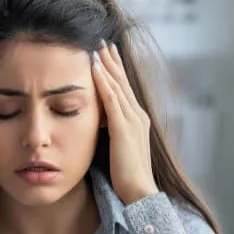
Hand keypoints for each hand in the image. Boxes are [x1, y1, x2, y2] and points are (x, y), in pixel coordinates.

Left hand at [91, 41, 158, 204]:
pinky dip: (103, 81)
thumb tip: (97, 124)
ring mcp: (132, 120)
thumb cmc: (126, 176)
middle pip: (122, 81)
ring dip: (106, 64)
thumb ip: (110, 133)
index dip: (114, 71)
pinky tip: (94, 68)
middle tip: (101, 41)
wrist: (139, 192)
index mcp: (136, 120)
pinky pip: (111, 99)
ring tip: (96, 47)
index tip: (105, 54)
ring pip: (117, 85)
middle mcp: (137, 115)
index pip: (123, 89)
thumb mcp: (117, 148)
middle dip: (111, 60)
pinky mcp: (123, 127)